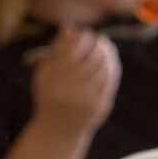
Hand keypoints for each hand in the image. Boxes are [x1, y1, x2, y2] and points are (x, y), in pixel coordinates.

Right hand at [27, 26, 120, 140]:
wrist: (59, 130)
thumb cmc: (50, 96)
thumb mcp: (45, 74)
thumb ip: (56, 51)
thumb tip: (69, 28)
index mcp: (52, 81)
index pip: (73, 49)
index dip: (82, 38)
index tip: (85, 34)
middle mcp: (68, 91)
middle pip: (91, 56)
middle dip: (97, 44)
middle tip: (99, 39)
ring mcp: (86, 100)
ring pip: (103, 66)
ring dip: (107, 53)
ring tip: (106, 47)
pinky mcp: (100, 106)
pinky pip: (110, 80)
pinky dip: (112, 66)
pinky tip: (110, 60)